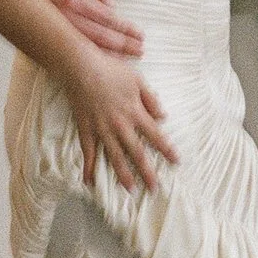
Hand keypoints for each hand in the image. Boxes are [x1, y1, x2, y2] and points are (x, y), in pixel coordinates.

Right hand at [18, 0, 143, 58]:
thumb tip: (112, 6)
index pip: (108, 19)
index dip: (126, 29)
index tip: (140, 35)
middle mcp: (66, 17)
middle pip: (101, 37)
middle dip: (123, 45)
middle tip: (140, 51)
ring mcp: (57, 28)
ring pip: (88, 47)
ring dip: (110, 55)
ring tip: (127, 60)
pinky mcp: (50, 34)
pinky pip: (74, 49)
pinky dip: (90, 56)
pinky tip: (102, 61)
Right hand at [66, 50, 177, 193]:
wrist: (81, 67)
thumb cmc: (111, 70)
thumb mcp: (137, 80)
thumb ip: (151, 100)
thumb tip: (162, 117)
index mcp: (135, 113)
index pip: (155, 136)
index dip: (166, 150)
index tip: (176, 162)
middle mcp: (120, 125)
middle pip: (136, 153)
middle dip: (146, 172)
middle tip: (154, 188)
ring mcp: (102, 129)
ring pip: (114, 157)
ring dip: (123, 175)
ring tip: (130, 190)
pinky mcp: (86, 129)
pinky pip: (88, 152)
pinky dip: (89, 167)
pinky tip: (90, 181)